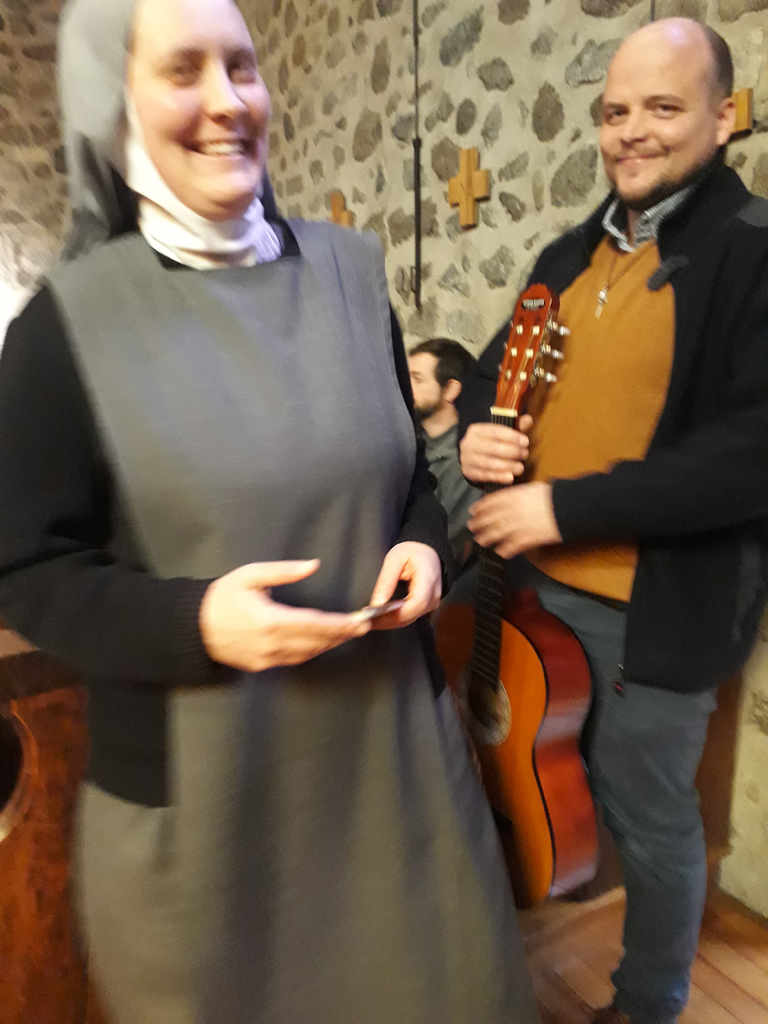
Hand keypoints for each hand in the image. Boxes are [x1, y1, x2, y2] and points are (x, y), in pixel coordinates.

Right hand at [199, 560, 370, 671]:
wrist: (192, 627)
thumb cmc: (222, 597)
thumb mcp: (250, 575)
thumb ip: (283, 571)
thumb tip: (313, 565)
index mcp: (271, 620)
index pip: (316, 625)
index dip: (341, 626)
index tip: (361, 622)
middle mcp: (272, 644)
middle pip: (317, 642)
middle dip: (342, 635)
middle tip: (364, 626)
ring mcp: (267, 659)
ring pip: (307, 654)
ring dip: (329, 644)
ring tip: (347, 633)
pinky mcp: (261, 666)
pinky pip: (294, 660)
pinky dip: (311, 651)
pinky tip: (322, 642)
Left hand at [366, 542, 441, 629]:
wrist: (427, 551)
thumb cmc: (412, 552)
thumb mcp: (395, 559)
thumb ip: (386, 581)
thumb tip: (376, 604)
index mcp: (428, 579)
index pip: (416, 603)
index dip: (395, 613)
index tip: (376, 614)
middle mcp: (433, 595)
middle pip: (411, 615)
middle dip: (387, 620)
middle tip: (366, 620)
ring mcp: (432, 603)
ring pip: (409, 619)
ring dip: (389, 622)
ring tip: (370, 619)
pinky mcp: (427, 607)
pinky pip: (410, 617)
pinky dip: (394, 619)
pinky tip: (381, 617)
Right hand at [460, 414, 532, 484]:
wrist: (471, 457)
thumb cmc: (490, 443)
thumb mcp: (500, 433)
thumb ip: (514, 426)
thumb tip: (528, 419)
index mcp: (476, 430)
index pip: (495, 431)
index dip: (511, 436)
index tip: (525, 442)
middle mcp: (469, 443)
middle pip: (492, 448)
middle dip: (511, 451)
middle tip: (525, 454)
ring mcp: (467, 458)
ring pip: (488, 463)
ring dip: (507, 466)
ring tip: (520, 468)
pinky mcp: (469, 472)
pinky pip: (485, 475)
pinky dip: (499, 477)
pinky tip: (510, 478)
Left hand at [468, 481, 561, 558]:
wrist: (566, 508)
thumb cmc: (553, 495)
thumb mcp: (532, 488)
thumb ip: (517, 494)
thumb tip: (509, 498)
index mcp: (513, 496)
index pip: (490, 502)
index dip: (479, 508)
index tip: (472, 511)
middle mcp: (511, 511)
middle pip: (490, 518)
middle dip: (478, 523)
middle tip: (471, 527)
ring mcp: (518, 526)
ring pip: (496, 533)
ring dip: (486, 537)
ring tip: (480, 541)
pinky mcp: (527, 538)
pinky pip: (511, 546)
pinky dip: (504, 550)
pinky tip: (499, 552)